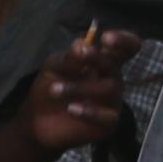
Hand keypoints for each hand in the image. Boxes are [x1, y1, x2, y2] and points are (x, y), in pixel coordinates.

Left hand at [23, 28, 140, 151]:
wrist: (37, 123)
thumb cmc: (49, 89)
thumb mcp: (54, 68)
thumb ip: (69, 58)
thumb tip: (83, 45)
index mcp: (102, 62)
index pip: (125, 47)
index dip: (123, 40)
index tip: (105, 38)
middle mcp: (112, 79)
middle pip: (115, 65)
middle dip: (97, 58)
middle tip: (80, 55)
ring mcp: (112, 101)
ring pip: (108, 89)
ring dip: (79, 87)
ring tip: (54, 90)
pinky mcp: (108, 123)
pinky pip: (107, 116)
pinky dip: (89, 112)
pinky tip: (71, 109)